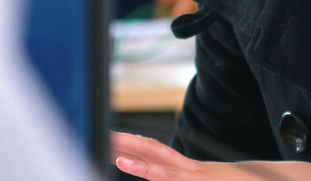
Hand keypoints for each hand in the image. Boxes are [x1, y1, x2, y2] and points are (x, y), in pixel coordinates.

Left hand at [110, 132, 310, 180]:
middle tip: (101, 133)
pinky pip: (171, 174)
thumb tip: (195, 176)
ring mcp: (201, 175)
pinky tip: (126, 163)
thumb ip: (209, 178)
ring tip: (106, 141)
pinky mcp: (206, 178)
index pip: (164, 159)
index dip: (140, 151)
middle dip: (127, 145)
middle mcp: (199, 171)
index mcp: (203, 175)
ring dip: (130, 151)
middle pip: (155, 154)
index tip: (117, 145)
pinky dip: (149, 169)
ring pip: (158, 160)